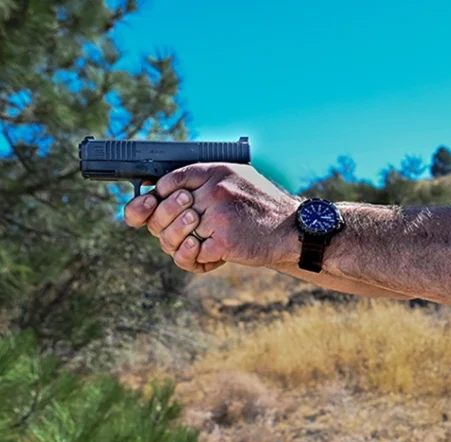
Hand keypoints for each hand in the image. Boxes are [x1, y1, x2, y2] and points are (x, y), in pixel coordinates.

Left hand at [124, 163, 301, 272]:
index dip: (158, 198)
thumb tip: (165, 190)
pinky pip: (193, 254)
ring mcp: (219, 215)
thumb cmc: (262, 206)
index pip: (168, 181)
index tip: (161, 207)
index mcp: (216, 171)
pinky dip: (199, 260)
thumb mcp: (237, 178)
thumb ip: (205, 181)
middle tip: (180, 233)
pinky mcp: (224, 241)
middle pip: (166, 210)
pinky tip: (211, 256)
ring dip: (181, 245)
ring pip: (176, 235)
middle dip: (166, 226)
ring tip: (195, 245)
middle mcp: (215, 190)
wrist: (292, 229)